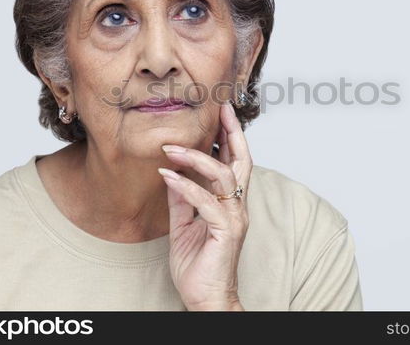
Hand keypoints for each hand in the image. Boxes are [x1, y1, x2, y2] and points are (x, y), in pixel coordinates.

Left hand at [158, 100, 251, 310]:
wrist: (206, 299)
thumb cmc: (198, 266)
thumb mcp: (183, 227)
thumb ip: (182, 200)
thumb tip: (172, 174)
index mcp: (230, 204)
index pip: (235, 162)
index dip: (231, 136)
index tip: (221, 113)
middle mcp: (237, 207)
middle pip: (242, 160)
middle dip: (232, 132)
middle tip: (220, 108)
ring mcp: (234, 218)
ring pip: (223, 175)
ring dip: (196, 157)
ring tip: (170, 147)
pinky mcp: (226, 231)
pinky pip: (206, 202)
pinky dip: (186, 186)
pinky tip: (167, 176)